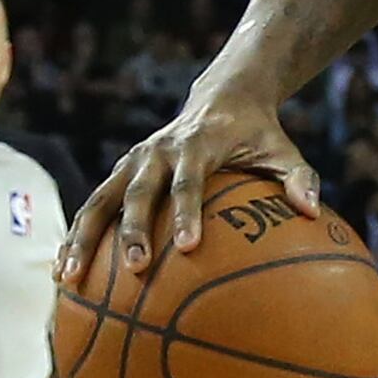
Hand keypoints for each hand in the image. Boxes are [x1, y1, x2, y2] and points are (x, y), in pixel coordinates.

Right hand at [69, 84, 319, 280]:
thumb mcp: (284, 150)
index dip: (185, 213)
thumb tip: (312, 210)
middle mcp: (157, 152)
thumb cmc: (258, 134)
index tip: (186, 247)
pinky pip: (94, 207)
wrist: (221, 99)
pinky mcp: (120, 173)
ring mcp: (133, 162)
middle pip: (137, 192)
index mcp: (196, 145)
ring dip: (83, 238)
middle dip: (132, 230)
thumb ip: (299, 177)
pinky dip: (77, 237)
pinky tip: (65, 275)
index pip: (189, 182)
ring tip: (69, 279)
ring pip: (100, 200)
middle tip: (135, 268)